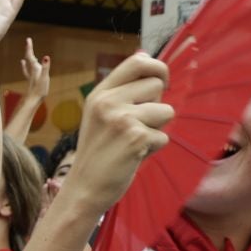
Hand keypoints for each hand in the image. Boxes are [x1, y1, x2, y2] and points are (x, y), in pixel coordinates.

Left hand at [21, 38, 50, 101]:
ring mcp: (31, 76)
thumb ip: (45, 67)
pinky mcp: (31, 80)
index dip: (29, 48)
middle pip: (29, 58)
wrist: (33, 101)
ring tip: (26, 51)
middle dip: (29, 49)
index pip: (30, 56)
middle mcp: (32, 71)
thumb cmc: (39, 90)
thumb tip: (46, 57)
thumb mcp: (45, 78)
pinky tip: (23, 65)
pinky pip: (27, 71)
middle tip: (28, 41)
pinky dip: (25, 66)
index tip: (28, 39)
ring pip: (28, 64)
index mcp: (35, 69)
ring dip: (28, 57)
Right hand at [59, 53, 174, 215]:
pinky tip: (133, 156)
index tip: (162, 83)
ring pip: (166, 110)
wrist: (84, 188)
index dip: (157, 67)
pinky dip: (153, 148)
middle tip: (137, 125)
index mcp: (100, 93)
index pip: (137, 61)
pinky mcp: (135, 138)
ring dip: (157, 129)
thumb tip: (152, 66)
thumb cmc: (98, 153)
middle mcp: (108, 102)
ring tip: (134, 142)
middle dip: (156, 104)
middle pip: (157, 85)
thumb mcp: (100, 115)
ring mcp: (121, 119)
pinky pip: (163, 136)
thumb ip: (122, 93)